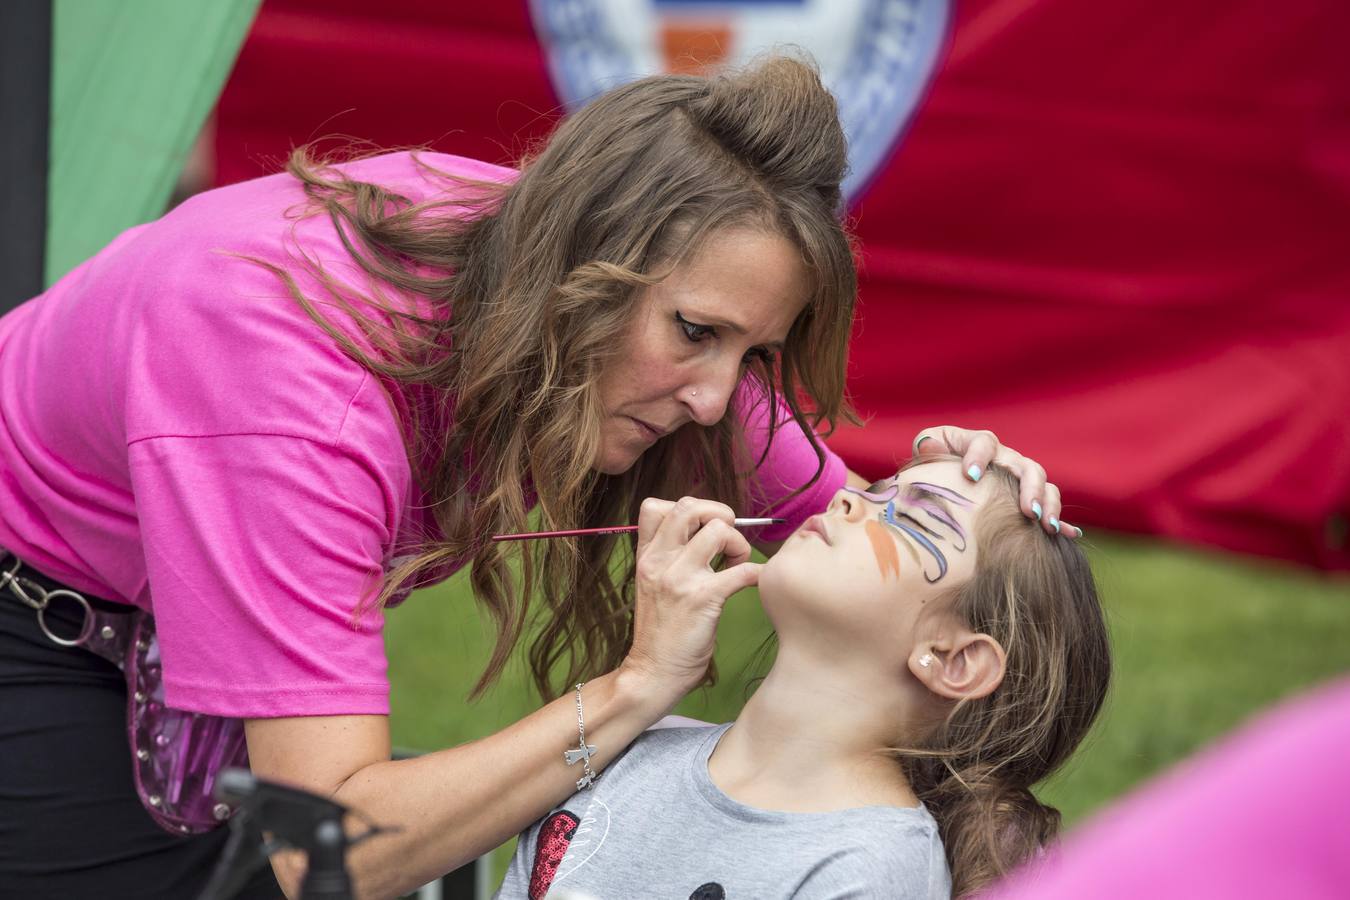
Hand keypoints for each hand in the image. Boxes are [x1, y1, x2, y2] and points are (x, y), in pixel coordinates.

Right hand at [622, 496, 762, 695]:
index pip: (655, 506)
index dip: (688, 508)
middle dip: (719, 514)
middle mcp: (659, 561)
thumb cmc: (661, 632)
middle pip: (689, 507)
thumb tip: (710, 533)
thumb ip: (671, 559)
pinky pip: (743, 571)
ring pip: (719, 531)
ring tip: (737, 565)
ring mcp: (679, 578)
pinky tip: (757, 581)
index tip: (704, 529)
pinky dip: (758, 573)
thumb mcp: (653, 586)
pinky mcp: (703, 599)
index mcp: (646, 556)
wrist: (653, 673)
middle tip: (728, 540)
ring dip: (739, 544)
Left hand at [910, 426, 1081, 536]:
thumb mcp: (929, 450)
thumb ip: (930, 448)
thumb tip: (929, 446)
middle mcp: (1005, 458)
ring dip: (1048, 504)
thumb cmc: (934, 461)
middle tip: (1028, 511)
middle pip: (1024, 466)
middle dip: (1029, 488)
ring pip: (1043, 484)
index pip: (985, 443)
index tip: (970, 475)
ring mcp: (1019, 477)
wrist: (943, 477)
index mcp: (979, 443)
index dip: (979, 457)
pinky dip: (1061, 521)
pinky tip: (1070, 534)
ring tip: (1046, 525)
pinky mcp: (1027, 497)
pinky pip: (1047, 507)